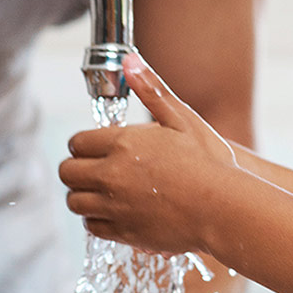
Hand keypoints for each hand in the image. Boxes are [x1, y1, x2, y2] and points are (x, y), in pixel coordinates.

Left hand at [61, 55, 243, 255]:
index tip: (97, 148)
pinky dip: (96, 219)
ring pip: (75, 201)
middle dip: (77, 169)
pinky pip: (91, 226)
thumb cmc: (209, 162)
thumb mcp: (182, 119)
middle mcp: (111, 175)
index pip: (76, 143)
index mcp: (122, 144)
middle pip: (68, 172)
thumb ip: (152, 89)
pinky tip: (115, 212)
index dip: (84, 145)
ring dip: (84, 195)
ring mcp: (115, 206)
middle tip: (94, 170)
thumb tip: (129, 60)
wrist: (224, 209)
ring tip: (103, 191)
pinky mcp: (123, 232)